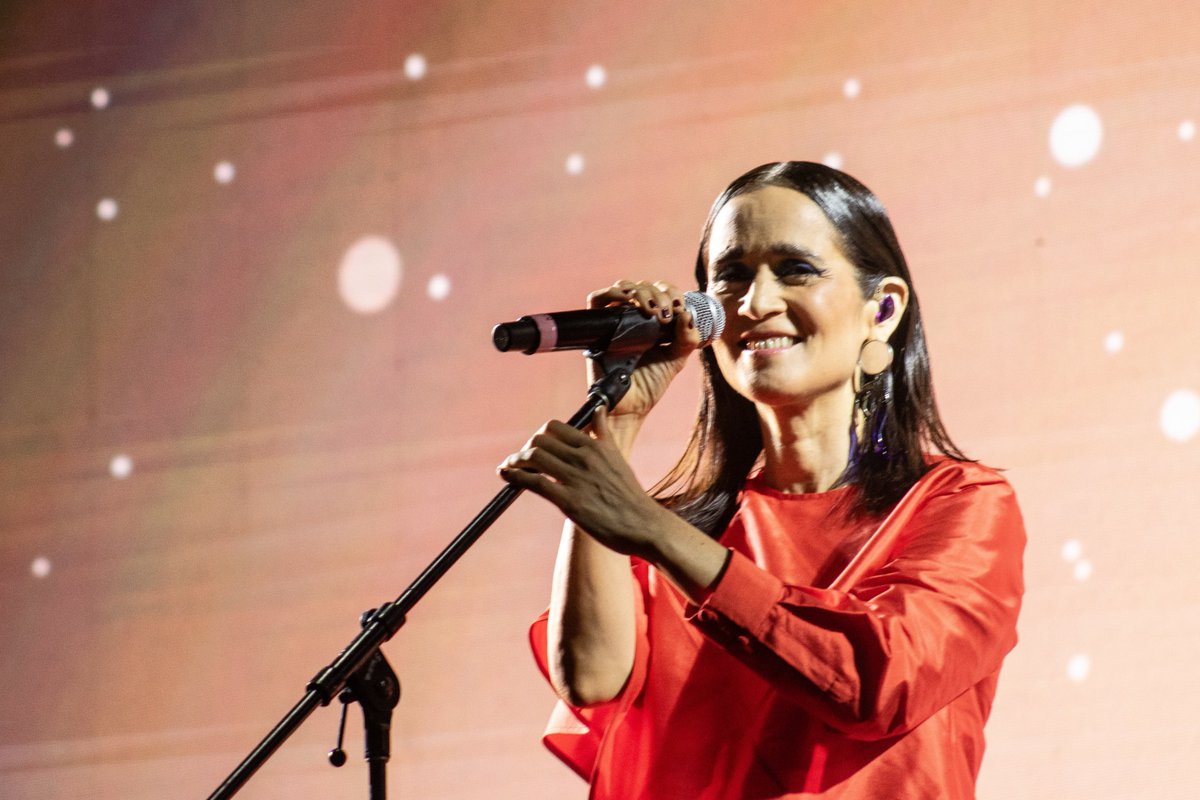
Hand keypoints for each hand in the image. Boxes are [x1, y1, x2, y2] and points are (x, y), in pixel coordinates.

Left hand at [497, 406, 667, 558]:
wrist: (644, 525)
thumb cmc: (630, 495)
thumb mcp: (618, 456)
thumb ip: (603, 433)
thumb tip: (599, 409)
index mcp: (595, 446)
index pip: (556, 427)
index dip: (540, 436)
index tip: (535, 447)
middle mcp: (584, 457)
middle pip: (540, 440)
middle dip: (525, 449)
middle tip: (520, 461)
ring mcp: (576, 478)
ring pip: (533, 457)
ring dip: (515, 461)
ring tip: (508, 467)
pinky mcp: (569, 501)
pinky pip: (534, 482)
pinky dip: (516, 477)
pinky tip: (508, 478)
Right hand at [585, 280, 702, 420]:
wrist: (630, 407)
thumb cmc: (651, 384)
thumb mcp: (676, 359)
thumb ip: (687, 339)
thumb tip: (688, 315)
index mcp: (653, 321)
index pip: (661, 291)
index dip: (671, 292)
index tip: (679, 307)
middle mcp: (634, 317)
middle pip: (644, 286)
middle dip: (659, 294)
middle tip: (667, 312)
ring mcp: (615, 320)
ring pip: (624, 287)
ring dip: (641, 292)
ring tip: (653, 310)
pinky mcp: (598, 327)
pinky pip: (598, 299)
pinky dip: (612, 293)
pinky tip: (629, 302)